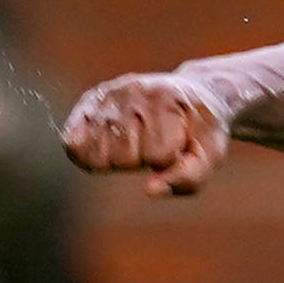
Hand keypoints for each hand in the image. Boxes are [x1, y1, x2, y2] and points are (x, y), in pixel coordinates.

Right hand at [61, 71, 233, 194]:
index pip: (158, 154)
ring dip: (115, 156)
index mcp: (168, 101)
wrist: (197, 92)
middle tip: (155, 141)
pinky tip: (104, 144)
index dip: (168, 159)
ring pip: (97, 153)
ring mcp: (112, 93)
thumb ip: (187, 177)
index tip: (178, 143)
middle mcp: (136, 92)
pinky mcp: (94, 98)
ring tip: (135, 139)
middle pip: (123, 157)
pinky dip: (84, 149)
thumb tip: (149, 191)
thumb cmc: (200, 131)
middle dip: (139, 159)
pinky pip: (73, 139)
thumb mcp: (210, 155)